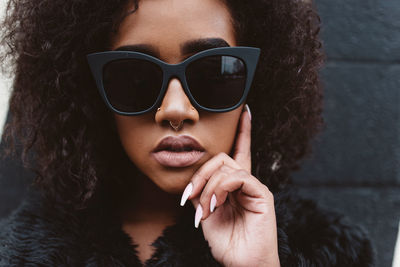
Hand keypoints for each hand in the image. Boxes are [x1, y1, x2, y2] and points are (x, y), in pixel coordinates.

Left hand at [180, 105, 279, 266]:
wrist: (241, 264)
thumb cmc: (226, 243)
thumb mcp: (206, 214)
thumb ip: (201, 192)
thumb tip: (192, 181)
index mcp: (235, 186)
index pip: (238, 152)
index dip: (242, 132)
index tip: (245, 110)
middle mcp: (246, 183)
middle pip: (222, 157)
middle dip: (200, 174)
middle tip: (188, 197)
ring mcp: (255, 187)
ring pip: (226, 166)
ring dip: (208, 187)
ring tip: (205, 209)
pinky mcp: (262, 194)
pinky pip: (238, 177)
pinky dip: (220, 189)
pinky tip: (215, 205)